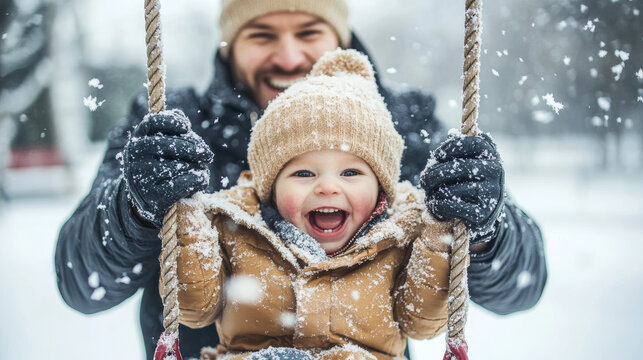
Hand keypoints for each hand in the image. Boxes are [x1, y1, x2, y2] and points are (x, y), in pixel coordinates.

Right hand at [122, 109, 213, 225]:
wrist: (146, 203)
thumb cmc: (160, 168)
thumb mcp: (159, 148)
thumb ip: (170, 130)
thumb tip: (180, 117)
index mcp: (137, 141)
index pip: (153, 122)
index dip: (172, 122)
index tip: (186, 127)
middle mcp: (134, 158)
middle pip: (171, 144)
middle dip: (196, 148)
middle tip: (208, 155)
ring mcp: (141, 179)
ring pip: (181, 165)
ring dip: (198, 167)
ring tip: (199, 171)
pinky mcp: (153, 198)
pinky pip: (185, 182)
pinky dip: (199, 180)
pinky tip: (200, 181)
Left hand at [420, 132, 503, 240]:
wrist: (484, 215)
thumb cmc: (469, 183)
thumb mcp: (469, 162)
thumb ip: (460, 149)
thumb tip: (452, 134)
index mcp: (491, 155)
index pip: (471, 143)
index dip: (449, 147)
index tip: (436, 156)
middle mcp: (495, 172)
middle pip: (457, 167)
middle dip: (433, 175)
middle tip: (424, 182)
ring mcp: (491, 193)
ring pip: (451, 189)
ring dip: (433, 194)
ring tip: (430, 197)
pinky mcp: (483, 214)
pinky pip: (451, 206)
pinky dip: (437, 207)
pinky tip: (436, 207)